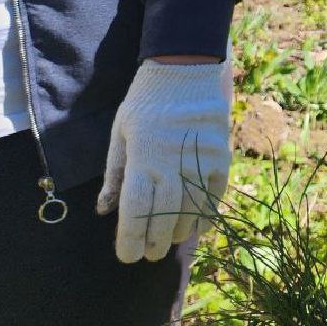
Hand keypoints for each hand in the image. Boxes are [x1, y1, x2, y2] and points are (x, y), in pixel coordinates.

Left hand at [96, 58, 230, 262]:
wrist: (186, 68)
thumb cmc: (146, 101)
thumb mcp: (120, 133)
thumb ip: (115, 173)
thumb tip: (105, 210)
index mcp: (143, 158)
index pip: (135, 211)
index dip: (130, 239)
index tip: (126, 257)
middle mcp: (173, 163)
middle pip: (164, 216)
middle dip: (154, 242)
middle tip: (148, 256)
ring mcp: (201, 160)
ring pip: (192, 209)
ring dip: (180, 231)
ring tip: (169, 242)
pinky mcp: (221, 155)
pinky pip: (216, 193)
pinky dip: (207, 214)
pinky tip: (198, 228)